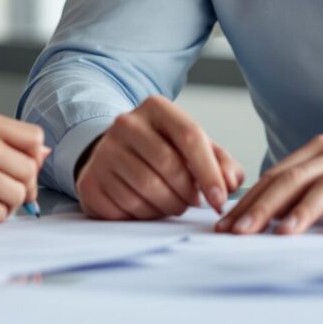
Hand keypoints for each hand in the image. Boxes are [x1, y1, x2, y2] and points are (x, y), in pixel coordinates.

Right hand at [74, 96, 244, 219]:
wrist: (113, 154)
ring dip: (169, 206)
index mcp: (155, 108)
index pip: (190, 136)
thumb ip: (220, 161)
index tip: (220, 199)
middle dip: (188, 192)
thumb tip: (232, 181)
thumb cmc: (162, 150)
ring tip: (173, 203)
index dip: (209, 172)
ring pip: (148, 190)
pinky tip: (149, 207)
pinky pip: (126, 208)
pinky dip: (145, 215)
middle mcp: (125, 124)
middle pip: (169, 166)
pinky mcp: (90, 182)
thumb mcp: (192, 147)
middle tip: (193, 202)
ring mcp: (104, 152)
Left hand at [215, 135, 322, 234]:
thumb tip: (263, 221)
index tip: (224, 226)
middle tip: (239, 232)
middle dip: (263, 207)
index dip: (249, 201)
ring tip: (283, 234)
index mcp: (321, 152)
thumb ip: (310, 195)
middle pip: (294, 180)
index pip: (277, 176)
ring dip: (304, 212)